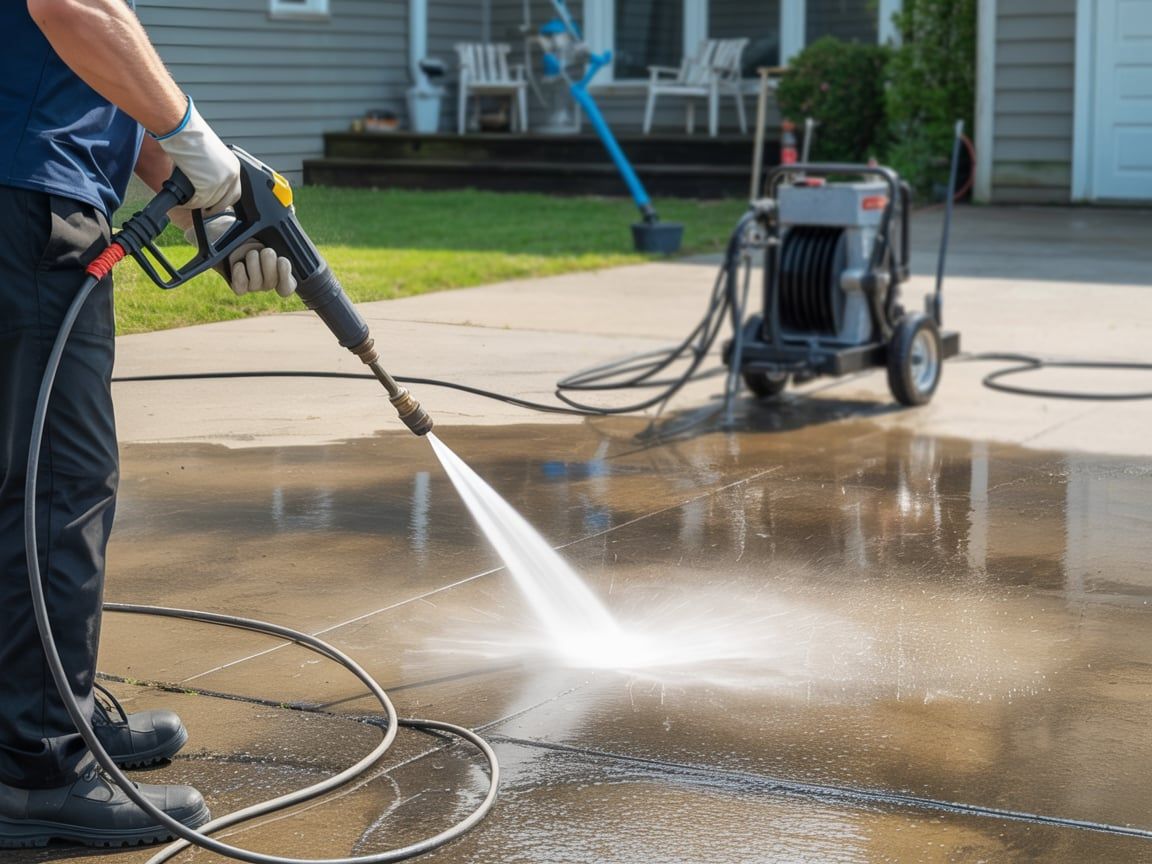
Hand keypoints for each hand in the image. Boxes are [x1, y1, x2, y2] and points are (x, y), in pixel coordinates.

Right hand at [154, 98, 240, 213]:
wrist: (182, 129)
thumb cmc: (190, 136)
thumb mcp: (209, 156)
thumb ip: (212, 172)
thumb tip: (204, 186)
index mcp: (233, 166)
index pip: (234, 193)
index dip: (223, 201)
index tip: (213, 204)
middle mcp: (231, 174)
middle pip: (225, 201)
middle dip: (212, 206)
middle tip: (200, 205)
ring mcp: (221, 181)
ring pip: (210, 203)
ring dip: (198, 203)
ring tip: (188, 198)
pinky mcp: (209, 185)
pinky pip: (199, 202)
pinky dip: (190, 203)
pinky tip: (184, 198)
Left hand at [185, 214, 296, 297]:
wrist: (224, 235)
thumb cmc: (250, 231)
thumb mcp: (266, 225)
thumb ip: (282, 218)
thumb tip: (291, 208)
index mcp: (279, 271)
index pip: (288, 286)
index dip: (287, 277)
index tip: (283, 260)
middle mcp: (267, 281)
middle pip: (273, 283)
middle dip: (269, 264)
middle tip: (265, 250)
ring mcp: (252, 285)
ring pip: (257, 284)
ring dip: (254, 266)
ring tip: (249, 252)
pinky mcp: (237, 285)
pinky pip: (241, 288)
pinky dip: (240, 275)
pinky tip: (238, 264)